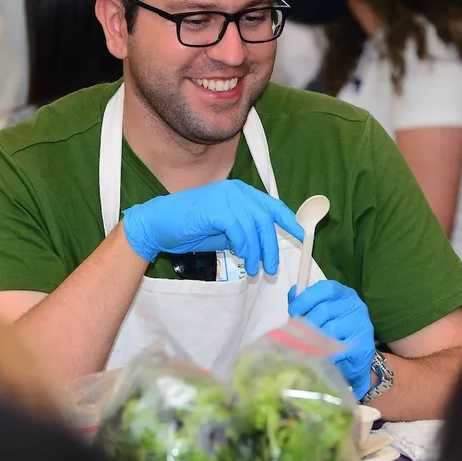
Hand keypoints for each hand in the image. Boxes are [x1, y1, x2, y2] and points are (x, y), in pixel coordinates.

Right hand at [121, 180, 303, 275]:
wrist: (158, 225)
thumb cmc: (189, 228)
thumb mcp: (224, 231)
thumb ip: (244, 232)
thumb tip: (265, 247)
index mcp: (241, 193)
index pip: (273, 205)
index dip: (290, 221)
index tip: (303, 237)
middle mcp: (237, 191)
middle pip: (267, 218)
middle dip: (272, 245)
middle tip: (272, 267)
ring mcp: (227, 197)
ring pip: (255, 227)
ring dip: (258, 252)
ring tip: (255, 269)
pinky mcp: (218, 208)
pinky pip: (240, 231)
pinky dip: (244, 248)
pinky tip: (242, 260)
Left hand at [288, 280, 375, 399]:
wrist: (352, 357)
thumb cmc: (331, 329)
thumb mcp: (317, 311)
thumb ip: (304, 302)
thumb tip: (293, 295)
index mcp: (342, 293)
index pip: (325, 288)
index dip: (306, 299)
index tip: (293, 310)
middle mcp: (354, 305)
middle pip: (324, 310)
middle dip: (306, 323)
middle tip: (296, 333)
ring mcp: (361, 325)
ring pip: (330, 330)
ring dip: (313, 339)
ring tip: (304, 345)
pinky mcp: (364, 345)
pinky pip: (338, 349)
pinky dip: (325, 353)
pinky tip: (319, 356)